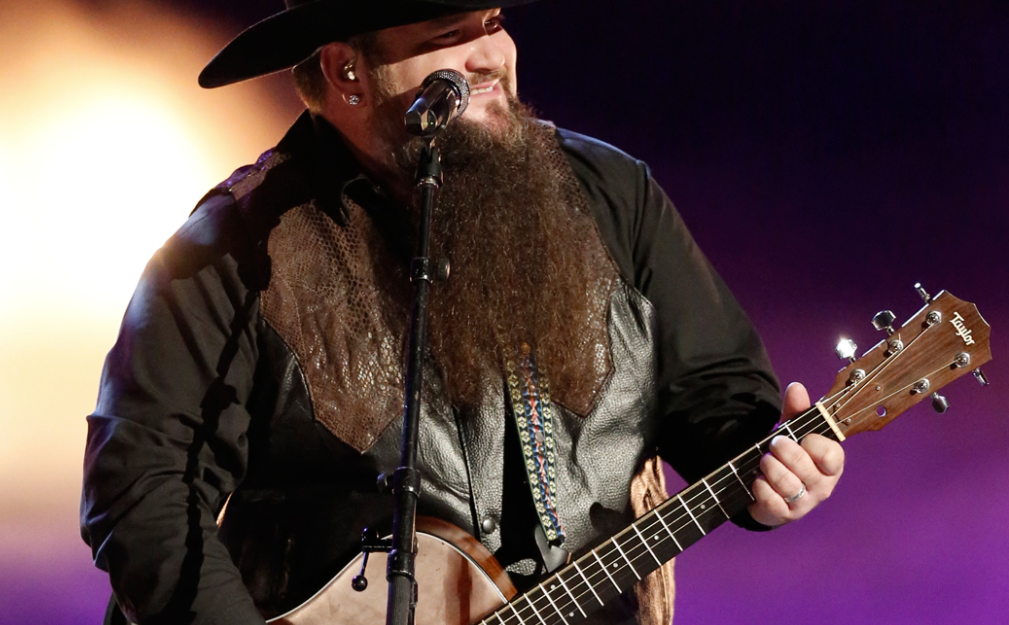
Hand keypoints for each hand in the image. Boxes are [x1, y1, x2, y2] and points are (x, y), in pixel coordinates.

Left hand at [747, 382, 844, 526]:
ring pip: (786, 483)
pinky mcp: (785, 515)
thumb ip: (796, 410)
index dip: (811, 442)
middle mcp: (823, 486)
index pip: (830, 454)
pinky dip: (760, 486)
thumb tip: (796, 387)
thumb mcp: (793, 432)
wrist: (774, 490)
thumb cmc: (789, 457)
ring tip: (764, 461)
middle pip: (803, 466)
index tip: (801, 437)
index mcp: (831, 464)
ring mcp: (805, 502)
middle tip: (774, 444)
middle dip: (782, 450)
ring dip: (769, 467)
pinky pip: (770, 500)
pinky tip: (758, 480)